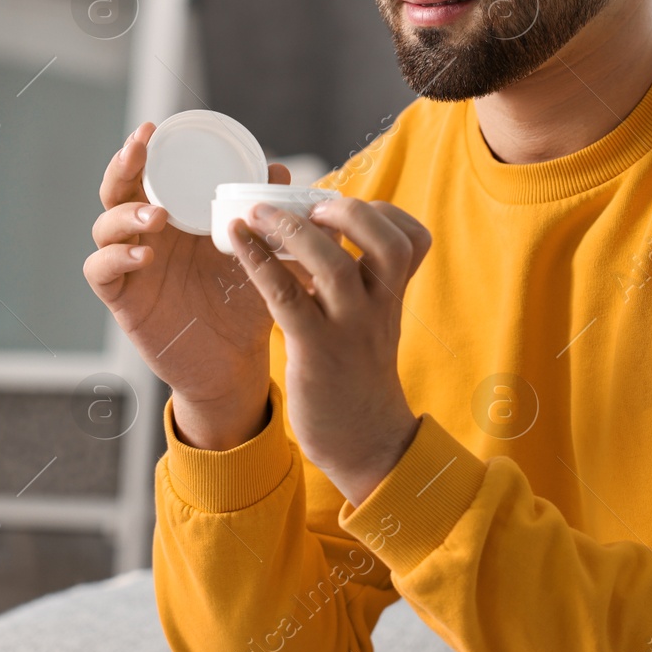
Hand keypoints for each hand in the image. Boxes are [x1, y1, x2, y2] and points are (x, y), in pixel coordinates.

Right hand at [83, 121, 289, 447]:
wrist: (235, 365)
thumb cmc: (246, 306)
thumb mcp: (264, 257)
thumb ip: (272, 216)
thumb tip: (279, 168)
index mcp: (178, 219)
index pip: (151, 175)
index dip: (145, 151)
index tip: (154, 128)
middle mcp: (149, 236)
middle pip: (117, 190)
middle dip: (124, 167)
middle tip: (137, 150)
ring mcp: (132, 265)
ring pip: (104, 226)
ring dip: (125, 214)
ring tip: (156, 216)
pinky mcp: (123, 298)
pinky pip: (101, 270)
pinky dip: (115, 257)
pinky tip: (144, 256)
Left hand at [228, 197, 429, 505]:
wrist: (364, 443)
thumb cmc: (358, 378)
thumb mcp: (372, 324)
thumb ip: (358, 284)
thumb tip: (322, 239)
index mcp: (391, 298)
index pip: (413, 240)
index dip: (385, 213)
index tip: (349, 209)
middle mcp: (378, 308)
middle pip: (388, 243)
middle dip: (349, 212)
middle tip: (311, 208)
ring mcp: (348, 329)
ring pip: (332, 265)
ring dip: (293, 230)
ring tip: (263, 215)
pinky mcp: (315, 350)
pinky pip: (286, 295)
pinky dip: (258, 261)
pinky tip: (238, 240)